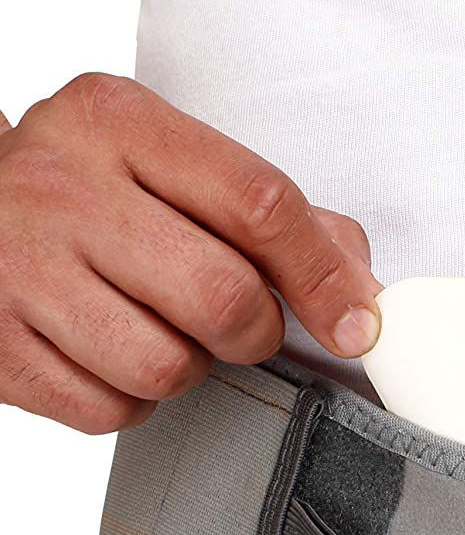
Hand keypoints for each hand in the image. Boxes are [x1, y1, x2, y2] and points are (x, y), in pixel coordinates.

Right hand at [0, 73, 379, 434]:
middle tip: (234, 325)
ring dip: (188, 367)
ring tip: (155, 328)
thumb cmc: (91, 198)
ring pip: (168, 367)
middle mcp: (62, 186)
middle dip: (253, 332)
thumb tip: (360, 293)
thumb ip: (273, 218)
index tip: (356, 325)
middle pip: (224, 297)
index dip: (324, 278)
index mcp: (118, 124)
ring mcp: (19, 267)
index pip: (259, 203)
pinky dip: (128, 400)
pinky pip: (112, 411)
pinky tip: (103, 354)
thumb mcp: (169, 168)